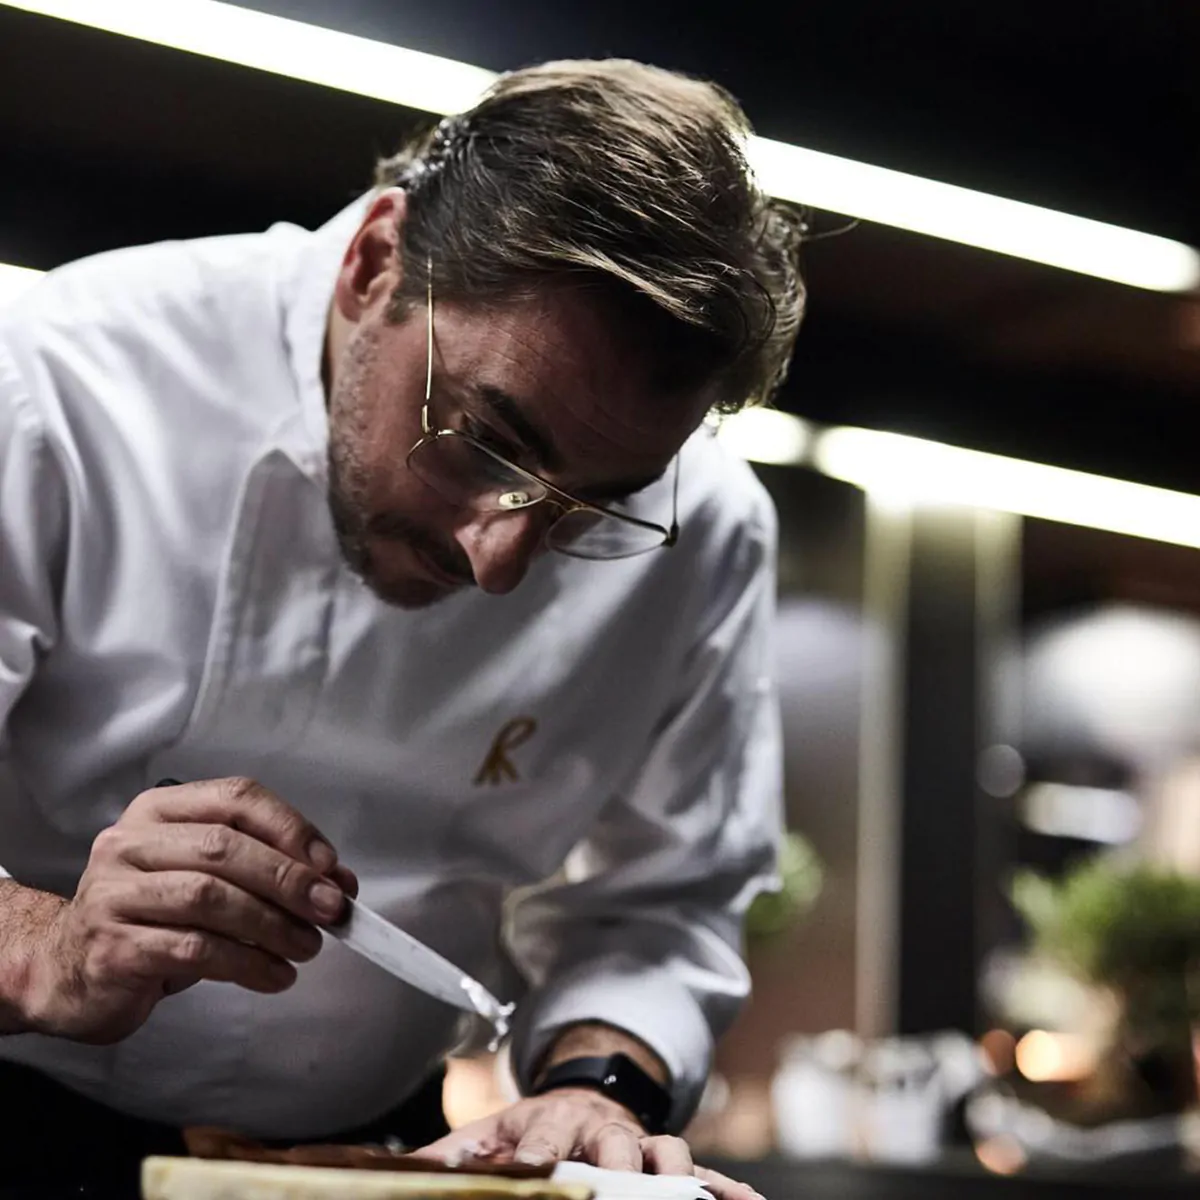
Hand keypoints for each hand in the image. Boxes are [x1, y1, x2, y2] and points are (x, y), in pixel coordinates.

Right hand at [20, 776, 357, 1042]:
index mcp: (159, 810)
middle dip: (289, 880)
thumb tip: (338, 883)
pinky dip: (247, 964)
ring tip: (308, 947)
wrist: (68, 970)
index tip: (330, 865)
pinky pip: (194, 950)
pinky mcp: (112, 946)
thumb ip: (268, 871)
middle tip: (331, 910)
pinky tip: (275, 975)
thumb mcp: (208, 879)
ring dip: (273, 925)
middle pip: (225, 847)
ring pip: (211, 898)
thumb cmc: (153, 917)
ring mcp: (114, 893)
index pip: (236, 798)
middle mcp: (130, 842)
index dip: (290, 828)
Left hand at [413, 1089, 762, 1199]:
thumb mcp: (488, 1132)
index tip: (537, 1168)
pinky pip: (704, 1176)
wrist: (580, 1098)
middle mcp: (601, 1130)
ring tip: (687, 1195)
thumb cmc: (531, 1127)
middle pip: (614, 1145)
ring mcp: (639, 1144)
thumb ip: (455, 1153)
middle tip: (622, 1186)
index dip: (541, 1155)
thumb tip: (410, 1169)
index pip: (545, 1140)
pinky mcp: (666, 1161)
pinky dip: (726, 1190)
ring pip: (664, 1153)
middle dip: (619, 1165)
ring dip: (676, 1174)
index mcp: (552, 1122)